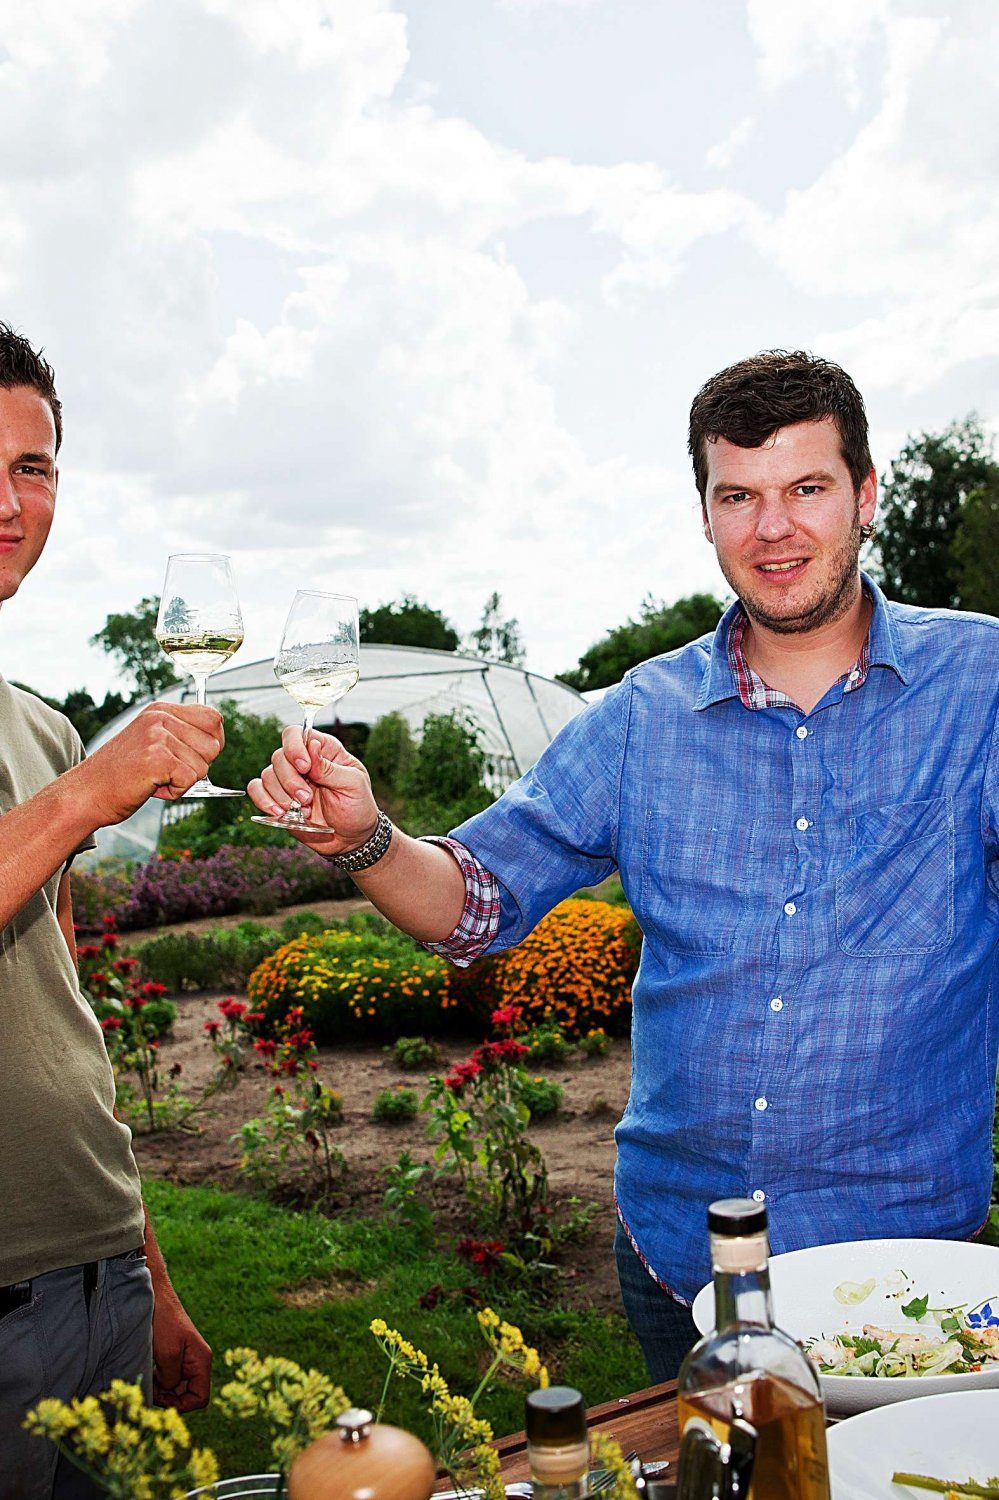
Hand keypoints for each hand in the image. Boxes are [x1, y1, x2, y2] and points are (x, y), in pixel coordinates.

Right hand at [70, 703, 224, 824]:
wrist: (86, 792)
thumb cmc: (121, 773)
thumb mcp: (151, 741)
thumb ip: (180, 735)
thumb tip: (217, 741)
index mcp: (161, 711)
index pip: (213, 718)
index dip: (214, 741)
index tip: (197, 756)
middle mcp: (160, 718)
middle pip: (213, 745)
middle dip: (197, 766)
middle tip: (166, 771)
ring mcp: (157, 736)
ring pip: (203, 767)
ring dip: (183, 781)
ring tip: (154, 778)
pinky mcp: (156, 758)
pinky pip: (190, 780)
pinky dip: (175, 792)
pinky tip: (151, 787)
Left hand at [152, 1293, 212, 1411]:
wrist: (154, 1296)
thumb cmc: (163, 1321)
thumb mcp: (168, 1353)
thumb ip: (172, 1379)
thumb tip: (170, 1392)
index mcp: (201, 1361)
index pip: (201, 1398)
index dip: (183, 1405)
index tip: (164, 1398)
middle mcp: (197, 1362)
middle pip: (189, 1395)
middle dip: (170, 1399)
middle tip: (152, 1391)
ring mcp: (185, 1360)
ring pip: (178, 1388)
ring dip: (163, 1391)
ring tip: (149, 1382)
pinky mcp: (173, 1357)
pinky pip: (170, 1379)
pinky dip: (159, 1383)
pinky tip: (149, 1375)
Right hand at [247, 727, 379, 857]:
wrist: (351, 837)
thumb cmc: (357, 807)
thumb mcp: (353, 784)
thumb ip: (329, 767)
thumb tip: (312, 744)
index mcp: (323, 750)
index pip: (296, 734)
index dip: (294, 747)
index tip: (304, 768)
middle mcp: (302, 762)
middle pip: (278, 756)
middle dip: (290, 780)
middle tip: (307, 799)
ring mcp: (288, 780)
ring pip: (267, 775)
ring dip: (280, 795)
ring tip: (302, 811)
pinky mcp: (278, 798)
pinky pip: (257, 790)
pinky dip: (263, 800)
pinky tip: (280, 812)